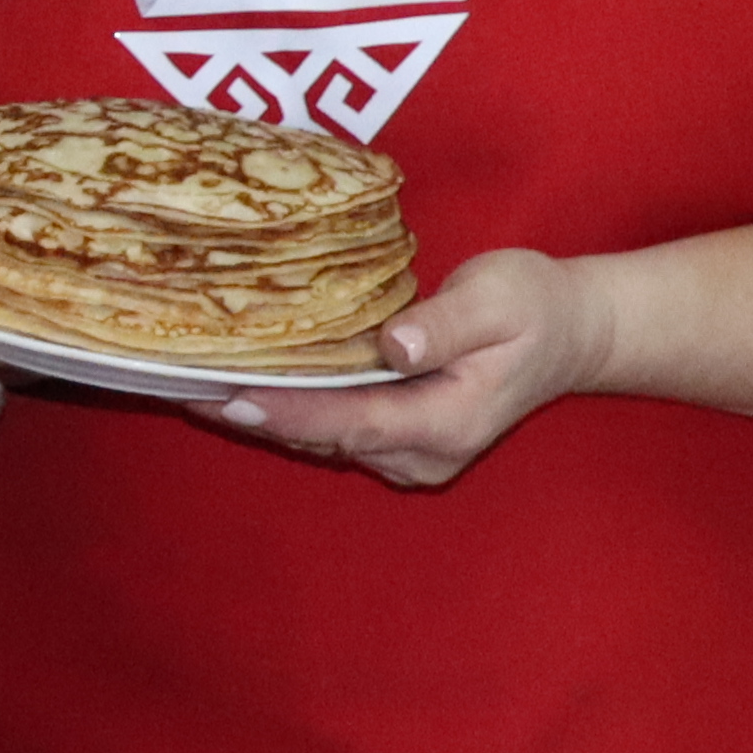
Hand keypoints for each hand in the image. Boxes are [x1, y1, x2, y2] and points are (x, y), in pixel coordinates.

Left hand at [206, 246, 612, 490]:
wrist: (571, 331)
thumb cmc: (535, 304)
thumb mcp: (501, 295)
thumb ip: (448, 323)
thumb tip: (397, 345)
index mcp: (446, 421)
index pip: (349, 421)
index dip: (285, 411)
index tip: (226, 395)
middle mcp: (421, 453)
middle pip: (323, 438)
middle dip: (254, 413)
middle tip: (181, 384)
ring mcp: (410, 456)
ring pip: (322, 439)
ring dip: (264, 413)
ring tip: (195, 381)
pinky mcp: (399, 443)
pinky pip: (334, 430)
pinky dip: (291, 408)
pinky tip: (246, 380)